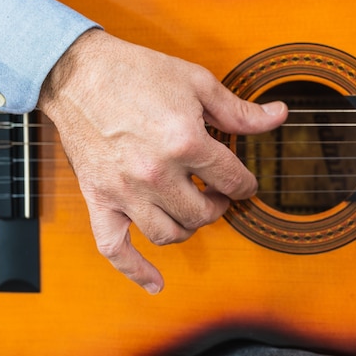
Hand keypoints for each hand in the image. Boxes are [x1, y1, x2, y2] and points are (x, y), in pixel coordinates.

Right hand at [38, 29, 286, 293]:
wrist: (78, 73)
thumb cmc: (136, 73)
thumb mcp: (198, 83)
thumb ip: (239, 110)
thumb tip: (277, 116)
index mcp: (185, 142)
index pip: (232, 179)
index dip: (246, 184)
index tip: (245, 183)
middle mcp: (157, 173)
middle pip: (204, 212)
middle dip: (220, 205)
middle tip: (220, 194)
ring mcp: (126, 191)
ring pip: (170, 234)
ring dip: (190, 228)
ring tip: (194, 212)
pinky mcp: (100, 198)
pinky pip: (115, 248)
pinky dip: (135, 270)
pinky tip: (155, 282)